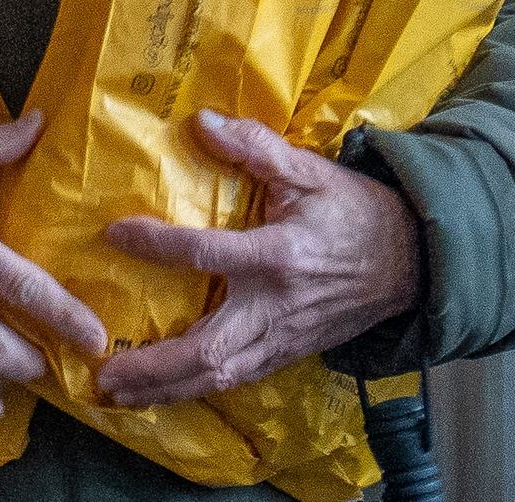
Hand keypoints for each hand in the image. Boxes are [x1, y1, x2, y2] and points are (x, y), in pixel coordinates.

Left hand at [92, 108, 421, 407]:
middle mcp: (275, 307)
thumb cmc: (355, 212)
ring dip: (165, 390)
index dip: (157, 245)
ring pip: (218, 377)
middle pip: (207, 351)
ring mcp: (281, 339)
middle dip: (153, 366)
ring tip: (118, 393)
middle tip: (102, 372)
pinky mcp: (287, 355)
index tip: (114, 234)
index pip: (207, 253)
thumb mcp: (311, 169)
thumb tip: (201, 121)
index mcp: (279, 254)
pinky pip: (236, 381)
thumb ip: (256, 146)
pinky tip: (162, 394)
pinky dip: (195, 392)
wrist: (412, 260)